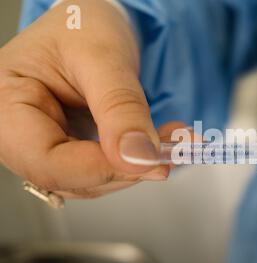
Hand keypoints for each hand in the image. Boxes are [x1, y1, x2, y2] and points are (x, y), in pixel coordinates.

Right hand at [0, 0, 170, 198]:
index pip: (44, 160)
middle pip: (69, 178)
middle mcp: (20, 133)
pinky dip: (139, 161)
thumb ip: (120, 108)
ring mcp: (48, 144)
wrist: (93, 22)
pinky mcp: (73, 149)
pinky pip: (106, 169)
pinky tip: (163, 143)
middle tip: (170, 152)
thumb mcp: (103, 58)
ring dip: (138, 167)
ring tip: (174, 140)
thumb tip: (138, 157)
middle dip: (126, 170)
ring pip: (93, 181)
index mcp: (7, 104)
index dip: (98, 169)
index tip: (145, 160)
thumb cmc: (83, 26)